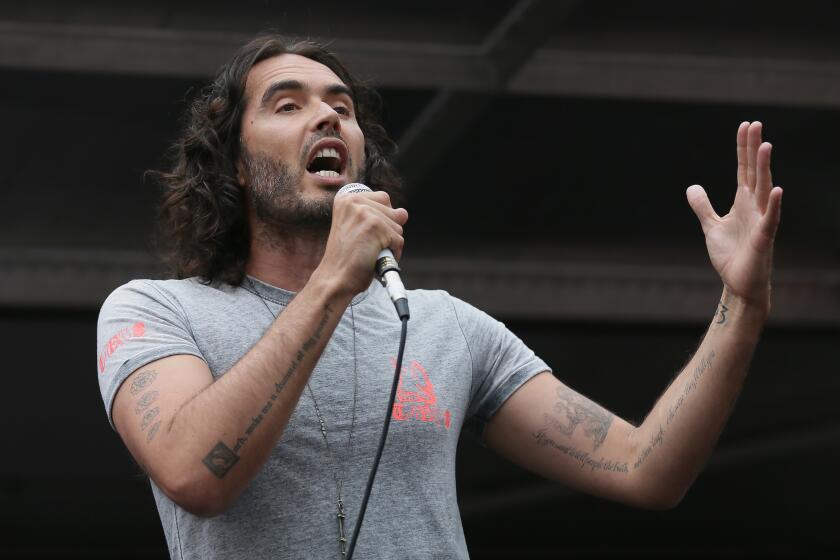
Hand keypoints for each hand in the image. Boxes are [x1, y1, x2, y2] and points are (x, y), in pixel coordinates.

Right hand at [319, 190, 407, 296]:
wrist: (335, 278)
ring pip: (398, 227)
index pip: (383, 198)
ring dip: (390, 244)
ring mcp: (365, 213)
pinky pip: (399, 240)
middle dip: (388, 231)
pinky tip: (375, 258)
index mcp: (347, 199)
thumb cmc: (345, 258)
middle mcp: (355, 202)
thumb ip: (378, 215)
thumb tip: (403, 213)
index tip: (368, 232)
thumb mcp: (356, 227)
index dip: (383, 218)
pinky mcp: (376, 226)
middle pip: (394, 211)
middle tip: (368, 244)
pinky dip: (393, 253)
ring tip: (370, 252)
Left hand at [686, 121, 782, 310]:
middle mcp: (754, 206)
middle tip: (755, 124)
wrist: (738, 283)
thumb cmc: (730, 254)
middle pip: (755, 172)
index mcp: (742, 202)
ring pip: (763, 189)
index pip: (744, 169)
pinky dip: (773, 205)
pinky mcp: (764, 238)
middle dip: (754, 149)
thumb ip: (703, 206)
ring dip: (765, 168)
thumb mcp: (711, 226)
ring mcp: (761, 221)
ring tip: (765, 145)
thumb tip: (692, 187)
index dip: (743, 148)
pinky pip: (770, 219)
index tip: (746, 125)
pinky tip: (776, 189)